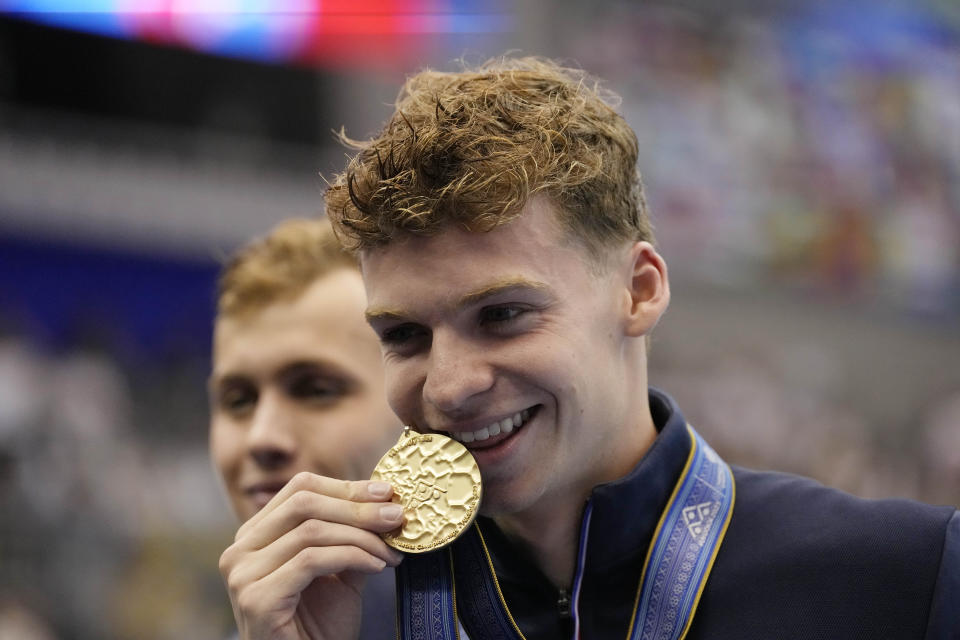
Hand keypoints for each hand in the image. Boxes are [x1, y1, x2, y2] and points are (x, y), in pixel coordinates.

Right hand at [219, 472, 404, 639]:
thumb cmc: (318, 628)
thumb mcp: (338, 571)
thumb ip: (350, 537)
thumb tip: (384, 503)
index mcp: (255, 535)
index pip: (300, 489)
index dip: (346, 487)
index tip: (386, 493)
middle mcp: (240, 549)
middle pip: (304, 502)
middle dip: (357, 506)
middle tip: (396, 516)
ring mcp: (242, 573)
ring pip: (311, 530)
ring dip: (361, 537)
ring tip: (390, 551)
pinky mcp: (255, 597)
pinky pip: (311, 560)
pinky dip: (351, 557)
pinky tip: (377, 567)